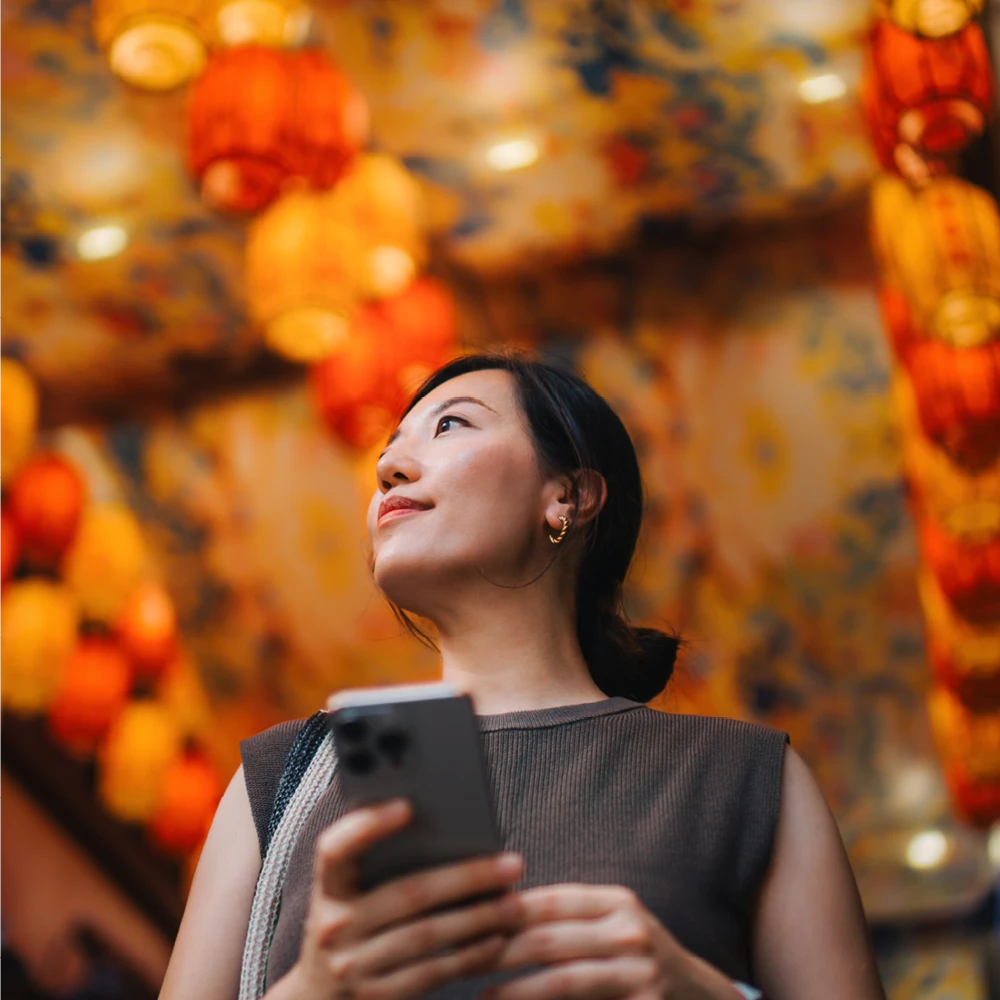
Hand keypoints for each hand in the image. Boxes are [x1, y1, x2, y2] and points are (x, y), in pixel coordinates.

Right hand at [278, 800, 524, 999]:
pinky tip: (496, 940)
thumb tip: (447, 833)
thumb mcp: (348, 900)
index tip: (407, 806)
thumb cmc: (349, 933)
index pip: (334, 850)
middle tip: (512, 863)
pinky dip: (468, 954)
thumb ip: (378, 868)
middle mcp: (334, 927)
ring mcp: (354, 967)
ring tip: (514, 904)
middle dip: (467, 876)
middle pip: (408, 893)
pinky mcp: (377, 999)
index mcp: (328, 891)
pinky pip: (432, 972)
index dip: (366, 826)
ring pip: (428, 934)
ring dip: (479, 918)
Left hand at [486, 884, 744, 999]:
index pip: (548, 900)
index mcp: (617, 901)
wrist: (700, 999)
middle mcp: (630, 932)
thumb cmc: (637, 960)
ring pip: (561, 982)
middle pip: (547, 940)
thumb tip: (496, 907)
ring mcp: (640, 973)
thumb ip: (567, 918)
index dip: (504, 910)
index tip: (465, 919)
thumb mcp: (612, 926)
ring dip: (513, 991)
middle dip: (497, 951)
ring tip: (479, 996)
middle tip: (459, 960)